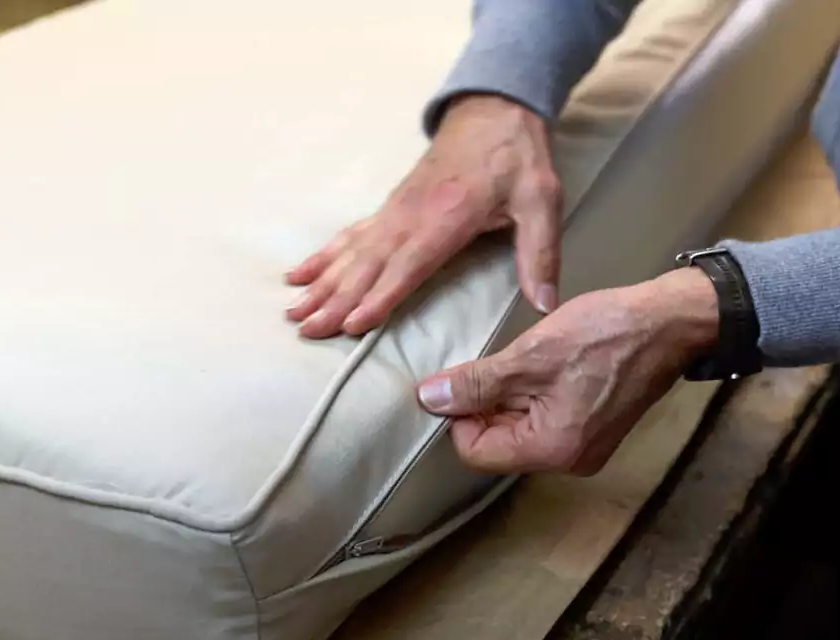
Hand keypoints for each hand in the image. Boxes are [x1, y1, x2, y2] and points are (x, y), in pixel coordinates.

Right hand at [286, 95, 562, 338]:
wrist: (494, 110)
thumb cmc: (517, 158)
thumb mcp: (541, 201)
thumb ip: (541, 253)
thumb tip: (545, 303)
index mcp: (447, 218)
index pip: (408, 264)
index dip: (380, 295)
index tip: (353, 322)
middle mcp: (412, 215)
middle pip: (368, 264)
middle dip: (336, 299)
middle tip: (307, 329)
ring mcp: (396, 210)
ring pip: (352, 252)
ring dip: (322, 283)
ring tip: (294, 311)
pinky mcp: (390, 207)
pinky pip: (351, 235)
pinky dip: (324, 256)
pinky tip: (301, 274)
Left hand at [415, 268, 719, 474]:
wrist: (670, 323)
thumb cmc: (606, 335)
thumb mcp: (530, 355)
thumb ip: (477, 383)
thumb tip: (429, 400)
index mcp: (551, 450)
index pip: (475, 451)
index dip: (460, 414)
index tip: (464, 377)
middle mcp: (568, 461)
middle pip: (498, 444)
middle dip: (487, 404)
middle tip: (500, 361)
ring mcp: (585, 448)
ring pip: (521, 430)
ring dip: (510, 397)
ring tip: (526, 359)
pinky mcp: (594, 430)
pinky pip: (546, 422)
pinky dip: (534, 396)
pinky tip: (545, 365)